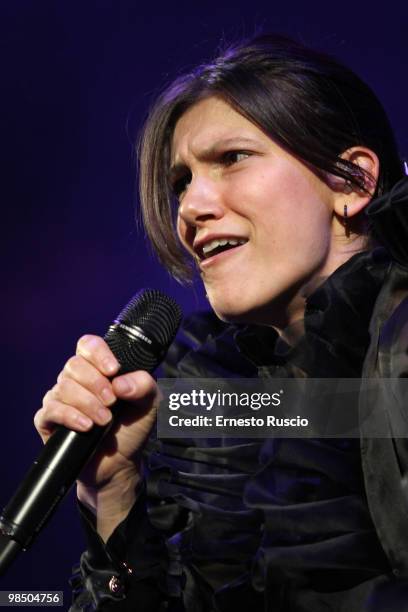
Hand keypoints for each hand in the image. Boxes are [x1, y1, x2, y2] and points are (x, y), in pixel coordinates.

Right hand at [34, 335, 159, 536]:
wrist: (119, 465)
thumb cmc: (132, 429)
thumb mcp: (151, 404)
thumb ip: (144, 385)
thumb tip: (121, 382)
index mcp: (98, 369)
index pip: (88, 345)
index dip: (98, 353)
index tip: (114, 370)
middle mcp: (76, 380)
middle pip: (74, 365)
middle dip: (96, 383)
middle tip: (113, 402)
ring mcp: (60, 399)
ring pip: (63, 386)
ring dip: (88, 403)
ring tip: (105, 420)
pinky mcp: (48, 421)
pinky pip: (51, 410)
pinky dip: (70, 416)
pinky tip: (87, 426)